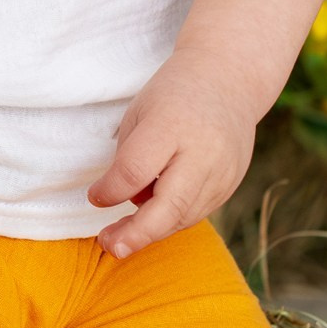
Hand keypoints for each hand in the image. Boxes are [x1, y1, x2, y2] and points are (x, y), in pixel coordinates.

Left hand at [87, 51, 261, 259]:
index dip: (110, 190)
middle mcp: (203, 153)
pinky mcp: (231, 185)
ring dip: (150, 231)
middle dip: (136, 233)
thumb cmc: (172, 96)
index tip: (94, 197)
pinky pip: (196, 212)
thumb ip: (130, 158)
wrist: (228, 80)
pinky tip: (150, 219)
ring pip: (183, 217)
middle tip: (110, 246)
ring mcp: (223, 172)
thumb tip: (124, 203)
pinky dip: (170, 220)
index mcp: (172, 125)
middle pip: (169, 206)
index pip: (135, 170)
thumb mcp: (140, 113)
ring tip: (119, 238)